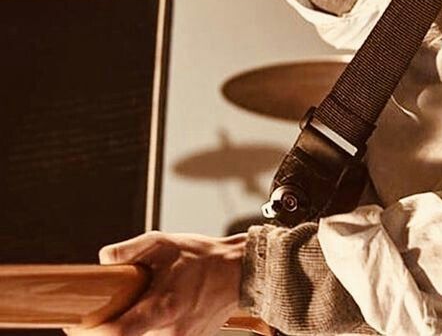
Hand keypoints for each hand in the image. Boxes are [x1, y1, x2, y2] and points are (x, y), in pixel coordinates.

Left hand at [64, 231, 246, 335]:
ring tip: (127, 310)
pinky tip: (148, 313)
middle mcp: (170, 332)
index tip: (74, 324)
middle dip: (105, 332)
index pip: (117, 333)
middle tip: (93, 318)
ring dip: (127, 331)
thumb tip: (104, 258)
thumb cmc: (204, 256)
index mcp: (164, 306)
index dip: (90, 333)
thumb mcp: (165, 243)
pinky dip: (145, 331)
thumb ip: (132, 250)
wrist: (239, 272)